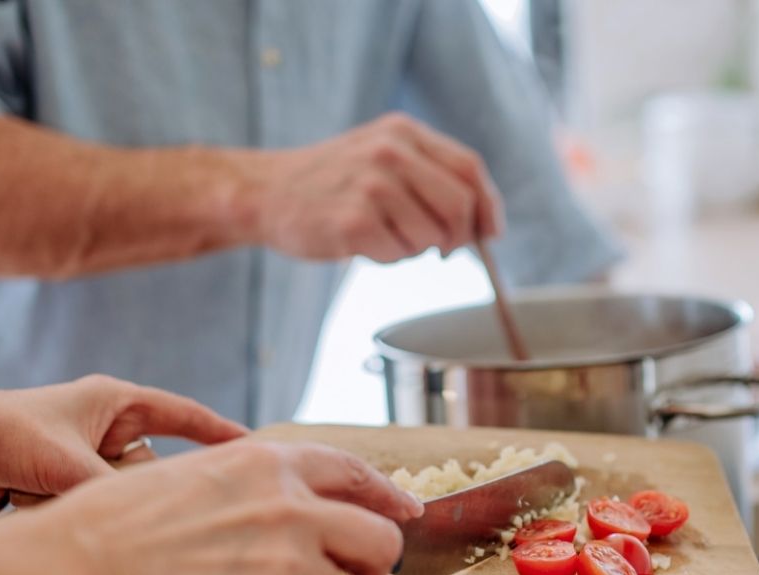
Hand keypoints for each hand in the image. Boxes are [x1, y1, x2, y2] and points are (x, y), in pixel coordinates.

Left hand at [0, 375, 246, 502]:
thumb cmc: (0, 431)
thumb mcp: (68, 464)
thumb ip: (117, 494)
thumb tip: (151, 523)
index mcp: (117, 401)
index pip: (185, 416)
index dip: (221, 434)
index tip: (256, 450)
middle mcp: (107, 426)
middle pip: (153, 465)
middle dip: (139, 487)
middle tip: (137, 505)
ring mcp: (87, 454)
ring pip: (123, 490)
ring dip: (100, 502)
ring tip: (61, 497)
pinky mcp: (67, 479)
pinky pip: (96, 502)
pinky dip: (79, 511)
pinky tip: (49, 506)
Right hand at [44, 441, 422, 574]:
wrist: (78, 570)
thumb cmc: (118, 524)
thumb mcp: (199, 474)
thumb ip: (260, 488)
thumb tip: (301, 512)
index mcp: (273, 465)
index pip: (356, 473)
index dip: (387, 496)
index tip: (406, 512)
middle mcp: (293, 507)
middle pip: (380, 539)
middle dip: (373, 566)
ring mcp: (288, 563)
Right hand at [253, 112, 504, 262]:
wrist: (266, 193)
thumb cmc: (332, 183)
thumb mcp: (381, 157)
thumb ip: (429, 176)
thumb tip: (483, 223)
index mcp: (403, 132)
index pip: (469, 167)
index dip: (488, 205)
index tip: (492, 232)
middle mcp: (390, 151)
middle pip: (460, 204)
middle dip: (459, 237)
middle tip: (442, 250)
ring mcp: (371, 184)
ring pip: (431, 236)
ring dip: (415, 248)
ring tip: (384, 235)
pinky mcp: (353, 220)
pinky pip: (398, 254)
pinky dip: (388, 258)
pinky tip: (363, 243)